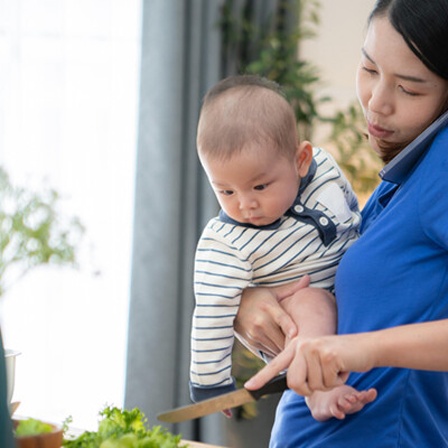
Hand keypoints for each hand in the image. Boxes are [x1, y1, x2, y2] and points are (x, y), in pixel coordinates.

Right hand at [234, 276, 309, 358]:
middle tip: (306, 345)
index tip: (295, 334)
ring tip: (297, 349)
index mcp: (268, 306)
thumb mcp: (272, 291)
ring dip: (286, 349)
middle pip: (282, 338)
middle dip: (294, 343)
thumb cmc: (256, 297)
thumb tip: (308, 278)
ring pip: (277, 348)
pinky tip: (283, 349)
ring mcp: (255, 333)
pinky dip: (277, 351)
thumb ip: (291, 288)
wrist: (231, 305)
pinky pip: (270, 351)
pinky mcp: (252, 342)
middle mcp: (260, 321)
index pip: (280, 317)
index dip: (288, 326)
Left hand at [245, 333, 374, 395]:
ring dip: (329, 383)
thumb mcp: (318, 360)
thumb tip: (295, 385)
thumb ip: (304, 368)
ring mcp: (313, 349)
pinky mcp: (327, 356)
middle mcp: (302, 345)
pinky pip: (329, 383)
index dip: (262, 378)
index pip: (276, 364)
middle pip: (294, 383)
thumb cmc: (342, 357)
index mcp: (297, 346)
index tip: (249, 388)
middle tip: (324, 377)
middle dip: (310, 389)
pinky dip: (339, 381)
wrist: (366, 346)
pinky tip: (344, 366)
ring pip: (314, 386)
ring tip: (336, 368)